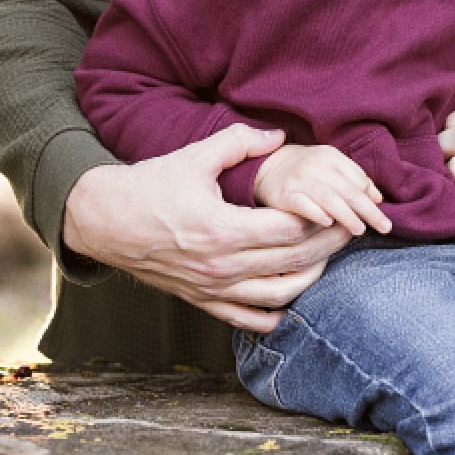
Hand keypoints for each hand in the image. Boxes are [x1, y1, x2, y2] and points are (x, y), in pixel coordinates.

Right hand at [61, 123, 349, 332]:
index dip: (321, 218)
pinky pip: (250, 318)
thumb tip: (280, 136)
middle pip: (294, 262)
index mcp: (220, 228)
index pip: (290, 229)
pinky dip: (278, 311)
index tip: (339, 205)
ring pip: (280, 295)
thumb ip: (239, 142)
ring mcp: (211, 289)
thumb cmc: (149, 185)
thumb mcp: (193, 157)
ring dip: (311, 277)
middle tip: (350, 227)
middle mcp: (219, 266)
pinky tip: (291, 292)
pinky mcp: (202, 301)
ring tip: (325, 255)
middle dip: (328, 245)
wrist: (104, 221)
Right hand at [253, 143, 392, 236]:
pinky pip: (302, 204)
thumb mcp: (330, 166)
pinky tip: (328, 224)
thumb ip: (354, 179)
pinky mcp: (283, 194)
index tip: (382, 216)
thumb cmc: (305, 170)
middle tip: (384, 227)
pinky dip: (316, 213)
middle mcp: (316, 165)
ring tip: (360, 231)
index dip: (371, 198)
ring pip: (329, 198)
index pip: (358, 178)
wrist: (266, 166)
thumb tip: (378, 199)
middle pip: (348, 190)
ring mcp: (299, 179)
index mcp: (331, 156)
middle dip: (368, 210)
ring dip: (347, 215)